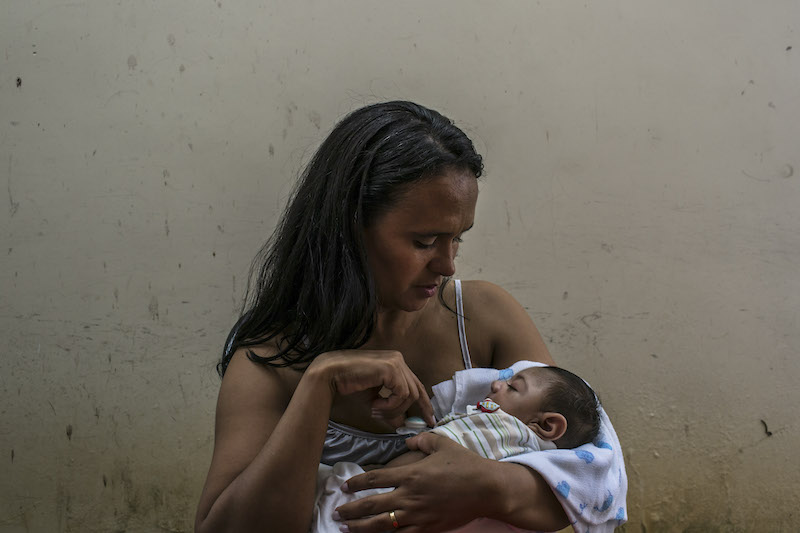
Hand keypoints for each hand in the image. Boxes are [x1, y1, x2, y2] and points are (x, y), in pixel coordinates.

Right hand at [311, 350, 433, 426]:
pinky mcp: (392, 368)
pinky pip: (401, 394)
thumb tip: (402, 424)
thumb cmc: (349, 385)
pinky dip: (389, 405)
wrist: (331, 374)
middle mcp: (398, 359)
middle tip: (394, 424)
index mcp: (395, 363)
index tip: (429, 420)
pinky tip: (374, 405)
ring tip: (375, 412)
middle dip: (407, 411)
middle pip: (416, 391)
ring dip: (393, 409)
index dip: (424, 403)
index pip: (416, 384)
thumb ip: (390, 409)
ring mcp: (396, 362)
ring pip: (409, 395)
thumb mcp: (374, 400)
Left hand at [334, 433, 495, 532]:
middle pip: (372, 505)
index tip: (345, 486)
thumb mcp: (442, 444)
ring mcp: (417, 515)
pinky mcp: (427, 528)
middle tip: (337, 512)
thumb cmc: (465, 464)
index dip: (357, 482)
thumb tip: (408, 438)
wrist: (486, 489)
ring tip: (347, 529)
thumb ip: (422, 440)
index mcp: (410, 474)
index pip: (375, 479)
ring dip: (361, 528)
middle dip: (351, 510)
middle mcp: (409, 496)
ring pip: (382, 525)